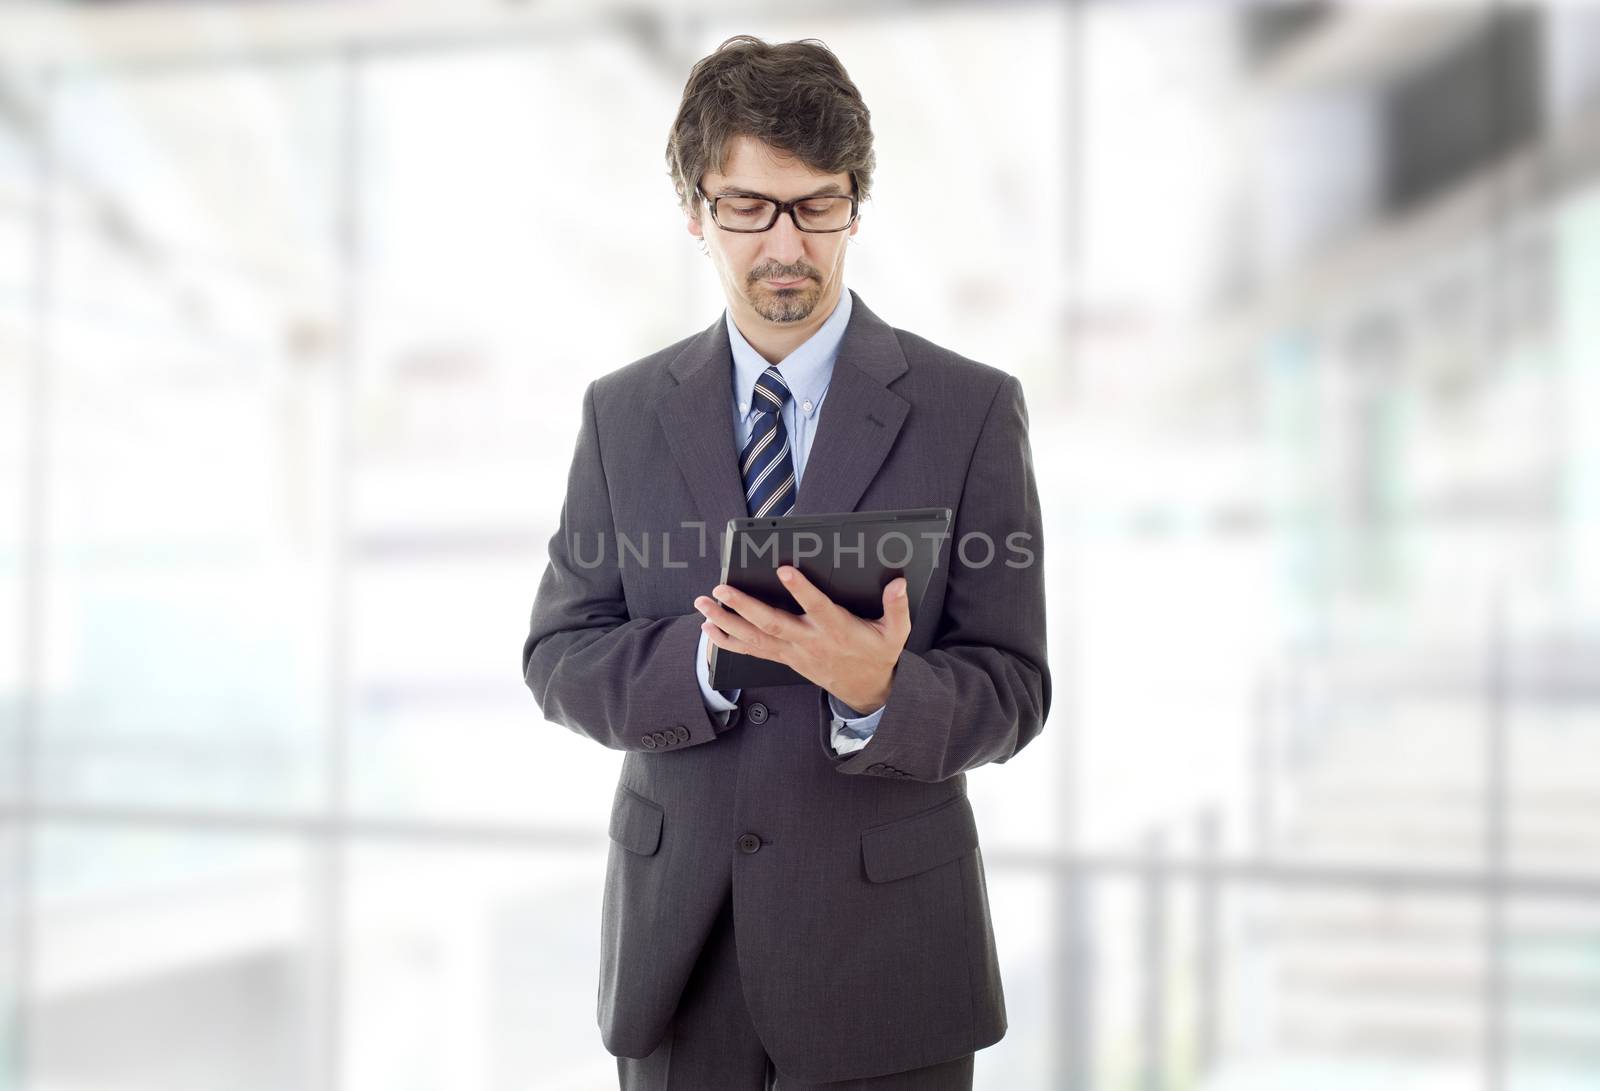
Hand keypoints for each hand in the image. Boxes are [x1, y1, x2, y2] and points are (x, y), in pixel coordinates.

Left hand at [693, 566, 909, 713]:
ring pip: (754, 638)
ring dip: (726, 622)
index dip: (801, 590)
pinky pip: (751, 652)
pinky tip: (709, 629)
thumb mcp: (896, 632)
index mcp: (837, 630)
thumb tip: (898, 583)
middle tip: (721, 589)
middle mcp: (809, 641)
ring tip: (704, 605)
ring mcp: (793, 652)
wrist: (867, 690)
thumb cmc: (877, 655)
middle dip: (744, 606)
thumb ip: (897, 606)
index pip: (817, 607)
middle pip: (772, 624)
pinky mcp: (784, 659)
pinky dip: (727, 641)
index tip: (784, 570)